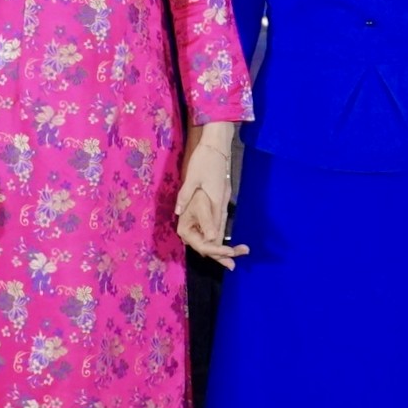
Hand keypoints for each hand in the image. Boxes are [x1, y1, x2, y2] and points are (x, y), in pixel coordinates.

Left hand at [173, 125, 243, 264]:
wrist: (218, 145)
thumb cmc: (204, 160)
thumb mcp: (192, 177)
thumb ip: (185, 196)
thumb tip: (178, 212)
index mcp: (215, 201)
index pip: (215, 228)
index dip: (213, 244)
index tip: (211, 255)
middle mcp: (222, 203)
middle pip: (222, 229)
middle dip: (223, 247)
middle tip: (229, 263)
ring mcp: (224, 198)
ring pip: (222, 223)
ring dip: (222, 238)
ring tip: (225, 254)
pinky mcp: (223, 194)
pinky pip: (221, 216)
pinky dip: (220, 227)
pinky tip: (216, 232)